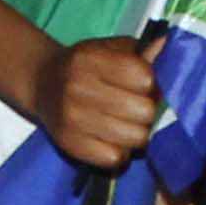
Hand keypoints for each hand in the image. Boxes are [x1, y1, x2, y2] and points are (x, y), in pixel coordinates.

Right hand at [31, 35, 160, 167]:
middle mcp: (79, 88)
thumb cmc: (85, 64)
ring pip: (134, 138)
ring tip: (127, 124)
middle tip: (138, 107)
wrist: (41, 82)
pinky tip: (112, 139)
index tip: (143, 84)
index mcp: (91, 59)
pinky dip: (120, 152)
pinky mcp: (69, 144)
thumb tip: (163, 46)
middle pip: (144, 111)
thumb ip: (138, 51)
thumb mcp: (108, 48)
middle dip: (147, 111)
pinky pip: (114, 158)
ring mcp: (72, 119)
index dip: (150, 83)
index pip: (144, 78)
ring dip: (137, 133)